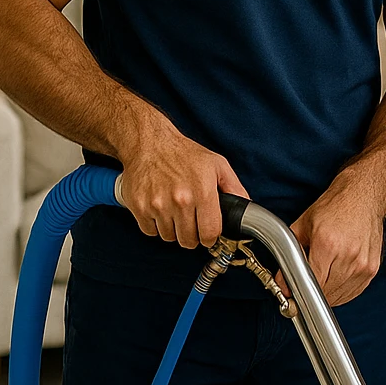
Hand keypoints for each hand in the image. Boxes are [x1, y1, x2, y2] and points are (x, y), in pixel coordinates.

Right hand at [116, 124, 246, 249]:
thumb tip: (246, 207)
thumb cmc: (184, 154)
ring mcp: (157, 205)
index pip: (210, 233)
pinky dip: (156, 226)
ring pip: (169, 237)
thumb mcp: (218, 165)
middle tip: (192, 223)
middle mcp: (180, 200)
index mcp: (203, 191)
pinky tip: (161, 210)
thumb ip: (235, 188)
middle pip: (188, 240)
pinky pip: (150, 231)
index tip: (209, 235)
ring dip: (174, 230)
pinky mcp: (138, 207)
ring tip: (176, 212)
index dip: (211, 238)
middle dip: (193, 236)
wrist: (150, 143)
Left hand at [289, 179, 385, 307]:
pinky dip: (341, 291)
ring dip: (326, 293)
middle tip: (304, 283)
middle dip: (311, 291)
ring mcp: (363, 264)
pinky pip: (353, 292)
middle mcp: (348, 256)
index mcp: (328, 244)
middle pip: (324, 293)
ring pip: (338, 296)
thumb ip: (288, 254)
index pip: (310, 283)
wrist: (364, 195)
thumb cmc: (336, 206)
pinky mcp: (372, 269)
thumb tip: (282, 281)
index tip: (292, 289)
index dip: (297, 290)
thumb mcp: (303, 224)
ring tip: (322, 276)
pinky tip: (335, 277)